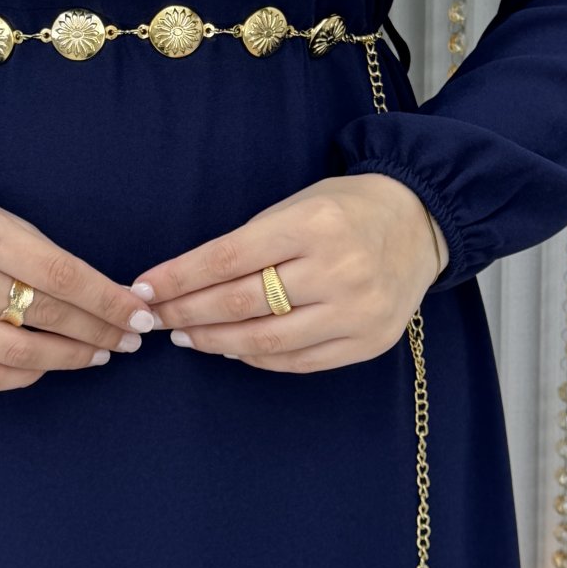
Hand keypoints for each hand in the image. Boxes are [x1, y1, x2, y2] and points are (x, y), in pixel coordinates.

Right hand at [0, 182, 154, 391]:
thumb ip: (44, 257)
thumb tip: (106, 299)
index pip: (60, 275)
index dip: (107, 300)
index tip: (140, 315)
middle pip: (44, 316)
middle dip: (98, 330)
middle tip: (129, 339)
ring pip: (20, 356)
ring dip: (69, 358)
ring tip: (98, 354)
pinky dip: (26, 376)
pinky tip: (48, 366)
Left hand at [129, 174, 448, 373]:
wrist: (422, 223)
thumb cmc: (346, 208)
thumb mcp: (297, 205)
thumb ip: (251, 242)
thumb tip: (187, 282)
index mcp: (314, 224)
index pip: (228, 257)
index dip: (179, 277)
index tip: (144, 287)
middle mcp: (338, 269)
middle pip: (242, 302)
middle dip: (187, 312)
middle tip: (154, 317)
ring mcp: (357, 311)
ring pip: (266, 341)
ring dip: (214, 342)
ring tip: (185, 336)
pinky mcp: (369, 343)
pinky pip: (298, 361)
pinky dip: (256, 358)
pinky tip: (230, 348)